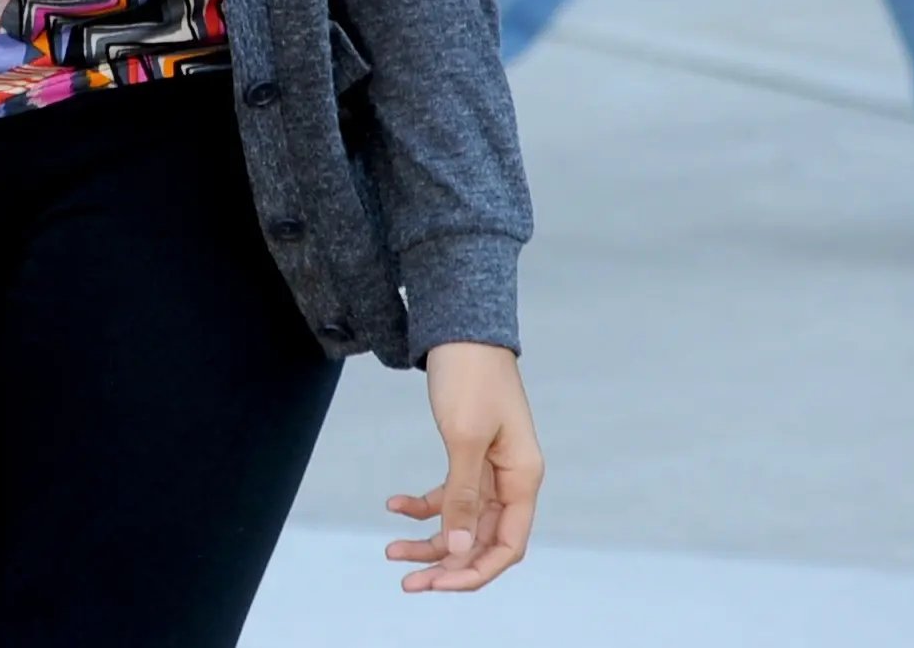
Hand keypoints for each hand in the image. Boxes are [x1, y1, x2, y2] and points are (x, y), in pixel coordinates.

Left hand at [387, 340, 540, 592]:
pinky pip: (449, 493)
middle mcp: (512, 479)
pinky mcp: (468, 453)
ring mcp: (491, 468)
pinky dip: (423, 504)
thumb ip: (463, 496)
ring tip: (391, 552)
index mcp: (523, 479)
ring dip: (430, 540)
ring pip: (462, 521)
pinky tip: (393, 504)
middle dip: (446, 563)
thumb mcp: (464, 438)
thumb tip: (461, 550)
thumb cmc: (470, 376)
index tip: (436, 584)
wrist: (460, 329)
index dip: (475, 572)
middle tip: (406, 580)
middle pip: (482, 539)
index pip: (507, 546)